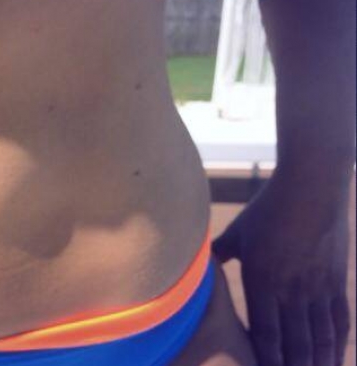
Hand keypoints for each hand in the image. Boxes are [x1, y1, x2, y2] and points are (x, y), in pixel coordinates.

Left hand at [213, 171, 351, 365]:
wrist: (311, 186)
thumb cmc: (268, 209)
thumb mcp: (237, 233)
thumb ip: (218, 254)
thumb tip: (196, 264)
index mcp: (262, 280)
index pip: (265, 332)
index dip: (267, 359)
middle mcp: (291, 289)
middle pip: (295, 343)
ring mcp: (317, 286)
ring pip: (319, 337)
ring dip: (317, 363)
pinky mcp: (336, 280)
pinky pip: (339, 320)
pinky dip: (336, 344)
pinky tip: (333, 359)